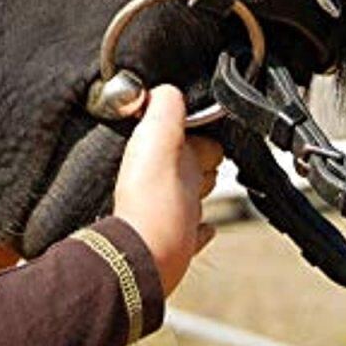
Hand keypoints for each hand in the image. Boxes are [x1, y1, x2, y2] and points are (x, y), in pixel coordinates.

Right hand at [112, 85, 222, 295]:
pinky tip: (188, 229)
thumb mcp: (155, 134)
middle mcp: (194, 197)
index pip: (210, 146)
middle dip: (197, 164)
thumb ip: (164, 106)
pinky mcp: (169, 252)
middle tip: (179, 153)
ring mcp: (185, 227)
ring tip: (177, 185)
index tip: (187, 126)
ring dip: (190, 194)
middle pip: (206, 175)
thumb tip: (167, 89)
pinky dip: (193, 232)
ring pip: (197, 205)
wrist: (135, 255)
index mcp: (192, 168)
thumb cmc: (147, 198)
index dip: (200, 134)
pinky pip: (190, 240)